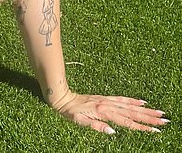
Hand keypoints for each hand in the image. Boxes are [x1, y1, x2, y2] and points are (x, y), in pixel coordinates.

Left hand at [51, 91, 167, 133]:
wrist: (63, 97)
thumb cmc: (70, 112)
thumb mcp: (80, 121)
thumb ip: (96, 126)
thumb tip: (112, 132)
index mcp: (103, 112)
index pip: (126, 122)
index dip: (141, 127)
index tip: (155, 130)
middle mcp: (108, 105)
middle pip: (132, 112)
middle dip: (149, 117)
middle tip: (165, 120)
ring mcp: (107, 101)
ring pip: (129, 106)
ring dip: (145, 110)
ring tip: (159, 112)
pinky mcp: (105, 99)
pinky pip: (122, 99)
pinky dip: (133, 101)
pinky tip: (142, 102)